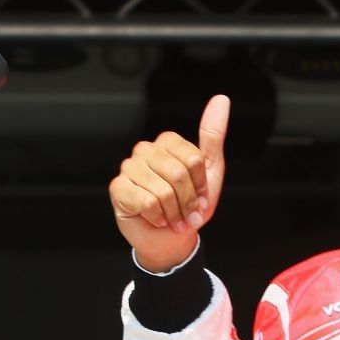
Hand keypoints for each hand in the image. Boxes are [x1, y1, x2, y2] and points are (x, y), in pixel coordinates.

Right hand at [109, 94, 229, 273]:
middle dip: (188, 202)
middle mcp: (145, 150)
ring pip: (163, 191)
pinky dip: (158, 218)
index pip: (194, 159)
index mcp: (167, 143)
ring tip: (172, 217)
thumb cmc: (189, 206)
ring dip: (174, 213)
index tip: (199, 196)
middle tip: (186, 212)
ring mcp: (129, 167)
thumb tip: (221, 99)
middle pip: (178, 174)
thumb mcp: (210, 173)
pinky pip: (147, 202)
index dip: (201, 185)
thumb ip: (213, 136)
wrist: (171, 239)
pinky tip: (155, 218)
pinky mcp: (118, 187)